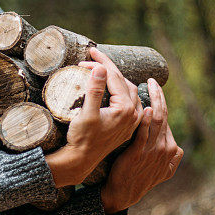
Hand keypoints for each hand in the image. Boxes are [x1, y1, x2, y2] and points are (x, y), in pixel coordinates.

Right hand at [45, 48, 142, 186]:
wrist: (81, 161)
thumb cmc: (82, 138)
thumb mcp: (86, 113)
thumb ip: (95, 90)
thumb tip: (101, 68)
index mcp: (125, 109)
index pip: (115, 77)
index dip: (101, 63)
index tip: (90, 53)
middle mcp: (133, 114)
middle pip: (123, 82)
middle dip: (108, 68)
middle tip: (93, 58)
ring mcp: (131, 121)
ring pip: (128, 91)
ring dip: (116, 78)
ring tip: (102, 69)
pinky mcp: (126, 126)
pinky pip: (129, 101)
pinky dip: (120, 90)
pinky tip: (114, 87)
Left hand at [100, 78, 182, 213]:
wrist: (122, 193)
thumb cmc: (136, 176)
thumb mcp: (158, 166)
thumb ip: (163, 151)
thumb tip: (169, 140)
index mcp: (172, 149)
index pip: (167, 119)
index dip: (161, 102)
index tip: (155, 89)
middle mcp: (166, 149)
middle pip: (164, 115)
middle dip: (160, 96)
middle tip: (153, 81)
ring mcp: (154, 151)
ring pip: (158, 120)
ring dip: (155, 100)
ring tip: (149, 85)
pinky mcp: (140, 153)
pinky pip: (145, 133)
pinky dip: (147, 121)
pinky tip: (147, 108)